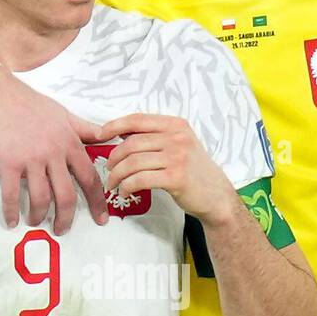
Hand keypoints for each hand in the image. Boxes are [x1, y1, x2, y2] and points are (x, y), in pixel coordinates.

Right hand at [0, 69, 108, 232]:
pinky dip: (11, 212)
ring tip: (36, 222)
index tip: (101, 219)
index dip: (97, 202)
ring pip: (41, 198)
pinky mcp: (7, 163)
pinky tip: (12, 221)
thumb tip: (107, 135)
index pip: (89, 177)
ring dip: (39, 216)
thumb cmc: (30, 104)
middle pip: (66, 195)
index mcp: (69, 143)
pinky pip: (10, 195)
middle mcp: (52, 153)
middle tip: (62, 229)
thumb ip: (84, 129)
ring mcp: (30, 159)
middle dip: (66, 218)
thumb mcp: (63, 113)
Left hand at [96, 113, 235, 224]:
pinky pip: (140, 179)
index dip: (115, 125)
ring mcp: (177, 157)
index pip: (138, 119)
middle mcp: (177, 137)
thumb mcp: (179, 145)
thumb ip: (155, 138)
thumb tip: (122, 135)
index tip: (100, 134)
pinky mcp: (175, 178)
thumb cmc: (194, 172)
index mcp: (176, 125)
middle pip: (131, 143)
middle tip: (108, 170)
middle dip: (114, 158)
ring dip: (117, 175)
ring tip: (113, 184)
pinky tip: (125, 192)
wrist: (216, 196)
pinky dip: (127, 186)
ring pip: (133, 162)